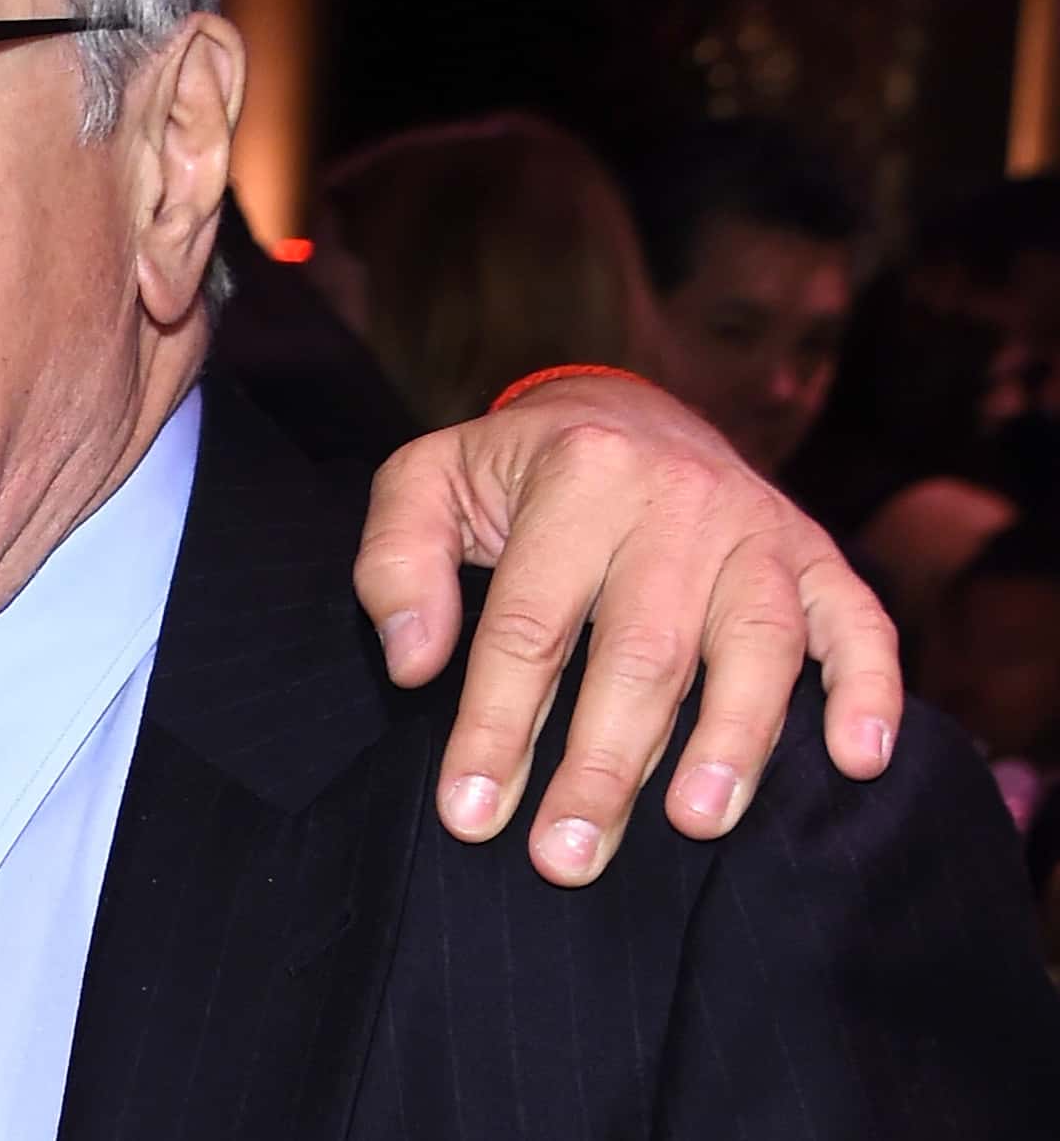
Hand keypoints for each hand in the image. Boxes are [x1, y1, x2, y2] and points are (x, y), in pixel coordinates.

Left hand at [354, 371, 901, 886]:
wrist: (618, 408)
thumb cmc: (511, 470)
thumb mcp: (424, 482)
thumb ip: (397, 564)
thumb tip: (414, 665)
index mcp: (578, 474)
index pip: (531, 626)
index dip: (496, 727)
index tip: (468, 813)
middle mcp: (676, 498)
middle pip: (643, 652)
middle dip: (603, 767)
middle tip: (567, 858)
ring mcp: (757, 526)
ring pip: (755, 647)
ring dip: (731, 743)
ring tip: (695, 825)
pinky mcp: (815, 552)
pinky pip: (858, 622)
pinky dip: (870, 689)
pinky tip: (858, 760)